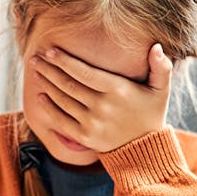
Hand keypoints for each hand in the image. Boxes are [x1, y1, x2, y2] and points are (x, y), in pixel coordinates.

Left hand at [28, 43, 173, 152]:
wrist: (145, 149)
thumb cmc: (151, 113)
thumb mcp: (161, 89)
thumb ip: (161, 67)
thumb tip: (157, 46)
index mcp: (118, 90)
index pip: (85, 72)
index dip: (65, 61)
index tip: (51, 51)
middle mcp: (102, 107)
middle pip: (69, 85)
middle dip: (49, 70)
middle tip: (35, 58)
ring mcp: (92, 123)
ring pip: (62, 100)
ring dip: (47, 85)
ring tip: (37, 72)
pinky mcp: (84, 137)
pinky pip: (61, 120)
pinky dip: (49, 107)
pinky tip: (41, 96)